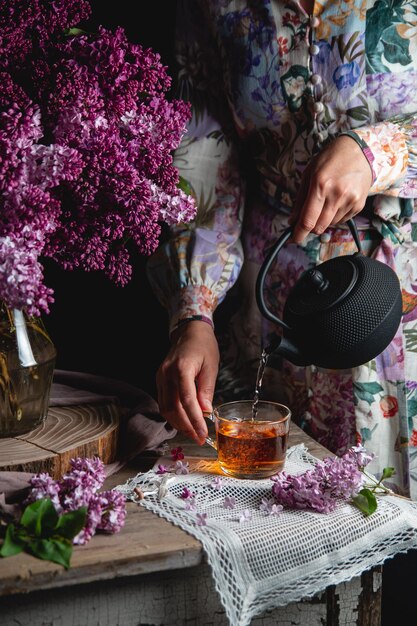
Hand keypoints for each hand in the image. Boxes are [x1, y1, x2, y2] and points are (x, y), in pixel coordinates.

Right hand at [156, 320, 219, 443]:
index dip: (195, 420)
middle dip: (186, 426)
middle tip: (198, 437)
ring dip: (178, 423)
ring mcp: (160, 377)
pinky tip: (184, 420)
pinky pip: (163, 402)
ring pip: (165, 408)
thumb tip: (206, 411)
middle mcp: (167, 374)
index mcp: (181, 369)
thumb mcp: (211, 366)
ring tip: (192, 431)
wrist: (189, 331)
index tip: (203, 434)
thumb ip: (207, 389)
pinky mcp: (159, 380)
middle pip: (173, 408)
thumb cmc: (203, 346)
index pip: (187, 401)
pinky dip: (173, 414)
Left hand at [290, 135, 372, 243]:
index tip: (293, 239)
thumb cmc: (331, 159)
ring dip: (323, 220)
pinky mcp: (359, 205)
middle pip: (319, 227)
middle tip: (307, 220)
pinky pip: (342, 220)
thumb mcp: (309, 174)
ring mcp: (350, 200)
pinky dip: (334, 216)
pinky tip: (336, 201)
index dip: (299, 233)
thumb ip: (300, 200)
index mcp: (320, 185)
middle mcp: (337, 194)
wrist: (361, 151)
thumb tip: (293, 221)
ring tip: (325, 202)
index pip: (307, 219)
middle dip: (310, 228)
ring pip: (330, 225)